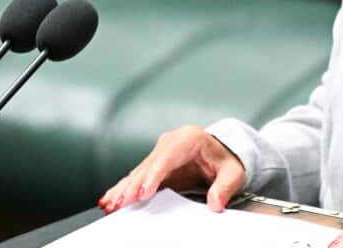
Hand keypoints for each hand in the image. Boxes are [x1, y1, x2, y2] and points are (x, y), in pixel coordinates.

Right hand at [98, 125, 245, 213]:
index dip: (153, 176)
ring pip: (138, 172)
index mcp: (190, 138)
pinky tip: (110, 199)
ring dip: (123, 189)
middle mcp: (171, 142)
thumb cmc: (227, 160)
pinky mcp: (156, 165)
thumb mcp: (233, 173)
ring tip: (109, 204)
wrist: (224, 154)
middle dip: (132, 186)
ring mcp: (161, 153)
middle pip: (148, 165)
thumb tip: (216, 202)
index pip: (167, 158)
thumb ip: (225, 187)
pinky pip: (138, 177)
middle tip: (119, 203)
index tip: (143, 193)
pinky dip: (124, 188)